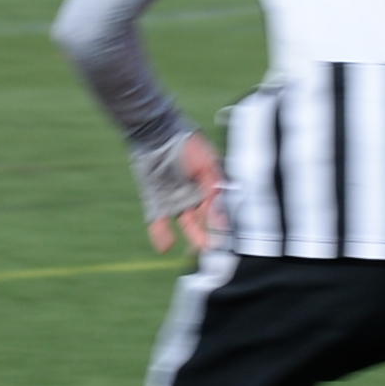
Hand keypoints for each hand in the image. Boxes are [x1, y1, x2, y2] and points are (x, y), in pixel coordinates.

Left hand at [147, 133, 224, 257]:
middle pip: (205, 221)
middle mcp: (194, 198)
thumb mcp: (208, 164)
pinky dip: (161, 235)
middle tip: (214, 249)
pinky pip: (159, 223)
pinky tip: (165, 247)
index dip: (223, 223)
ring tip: (196, 251)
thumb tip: (223, 212)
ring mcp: (176, 202)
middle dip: (210, 235)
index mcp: (210, 188)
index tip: (228, 236)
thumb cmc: (187, 145)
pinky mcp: (156, 204)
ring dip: (193, 237)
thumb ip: (215, 189)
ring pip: (187, 225)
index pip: (219, 210)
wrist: (157, 134)